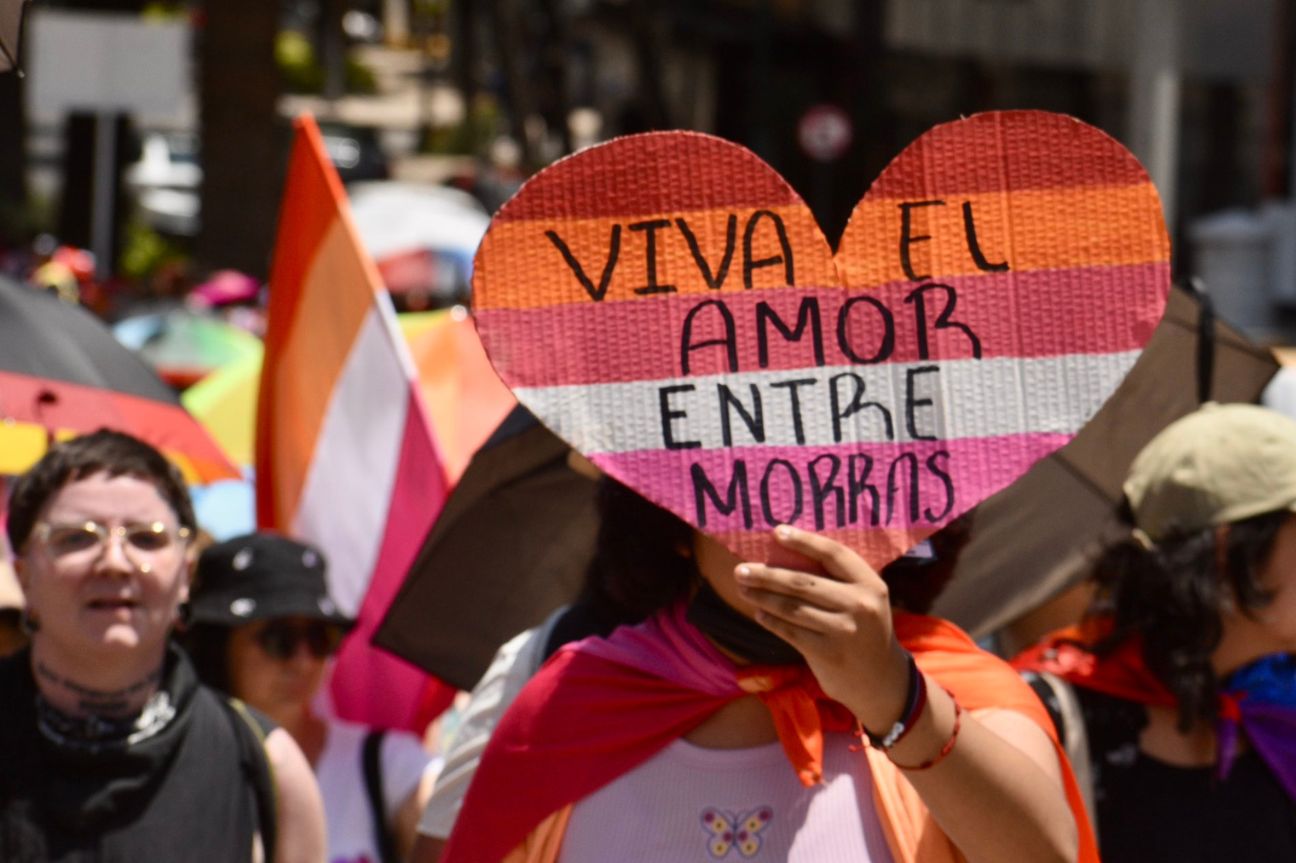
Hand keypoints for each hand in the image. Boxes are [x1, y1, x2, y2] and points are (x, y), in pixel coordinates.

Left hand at [735, 525, 911, 732]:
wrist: (881, 680)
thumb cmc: (863, 628)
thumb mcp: (862, 599)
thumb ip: (835, 580)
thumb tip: (784, 555)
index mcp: (870, 583)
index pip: (833, 553)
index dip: (804, 541)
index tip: (776, 532)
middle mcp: (860, 604)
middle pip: (803, 582)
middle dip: (767, 574)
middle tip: (741, 569)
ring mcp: (844, 630)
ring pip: (792, 607)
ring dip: (763, 597)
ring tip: (743, 588)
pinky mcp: (828, 653)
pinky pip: (791, 631)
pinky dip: (772, 620)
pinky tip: (759, 613)